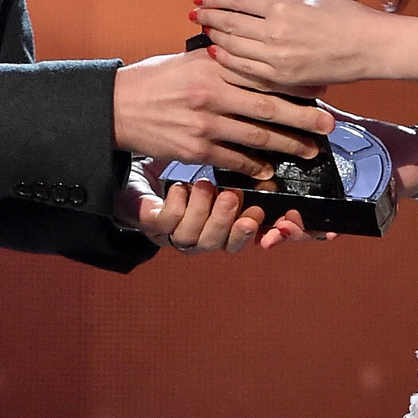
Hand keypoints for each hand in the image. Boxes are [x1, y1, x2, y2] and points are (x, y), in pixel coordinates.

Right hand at [112, 49, 334, 178]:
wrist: (116, 109)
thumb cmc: (153, 80)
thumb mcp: (186, 60)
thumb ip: (220, 58)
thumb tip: (251, 53)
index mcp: (213, 68)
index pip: (263, 74)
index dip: (295, 84)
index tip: (320, 89)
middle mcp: (212, 95)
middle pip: (268, 108)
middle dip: (303, 119)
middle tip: (328, 125)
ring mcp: (204, 125)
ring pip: (257, 138)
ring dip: (287, 146)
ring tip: (309, 150)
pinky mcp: (195, 150)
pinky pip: (234, 160)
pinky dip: (255, 167)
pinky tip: (270, 169)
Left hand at [115, 168, 268, 253]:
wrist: (137, 181)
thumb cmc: (184, 182)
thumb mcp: (217, 178)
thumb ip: (241, 181)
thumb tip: (270, 173)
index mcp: (220, 229)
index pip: (249, 240)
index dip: (267, 237)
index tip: (280, 222)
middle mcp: (199, 238)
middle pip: (220, 244)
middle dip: (227, 222)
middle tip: (231, 197)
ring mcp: (174, 236)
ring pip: (191, 237)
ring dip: (201, 211)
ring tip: (204, 185)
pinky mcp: (152, 227)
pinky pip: (167, 224)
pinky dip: (177, 204)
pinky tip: (180, 188)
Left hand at [194, 0, 395, 87]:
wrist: (369, 48)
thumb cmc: (347, 17)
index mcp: (281, 7)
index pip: (237, 1)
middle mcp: (274, 33)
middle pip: (229, 24)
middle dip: (208, 17)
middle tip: (195, 13)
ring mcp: (276, 58)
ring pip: (233, 47)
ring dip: (215, 38)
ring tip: (205, 31)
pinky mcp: (282, 78)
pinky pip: (246, 70)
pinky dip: (228, 61)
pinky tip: (219, 54)